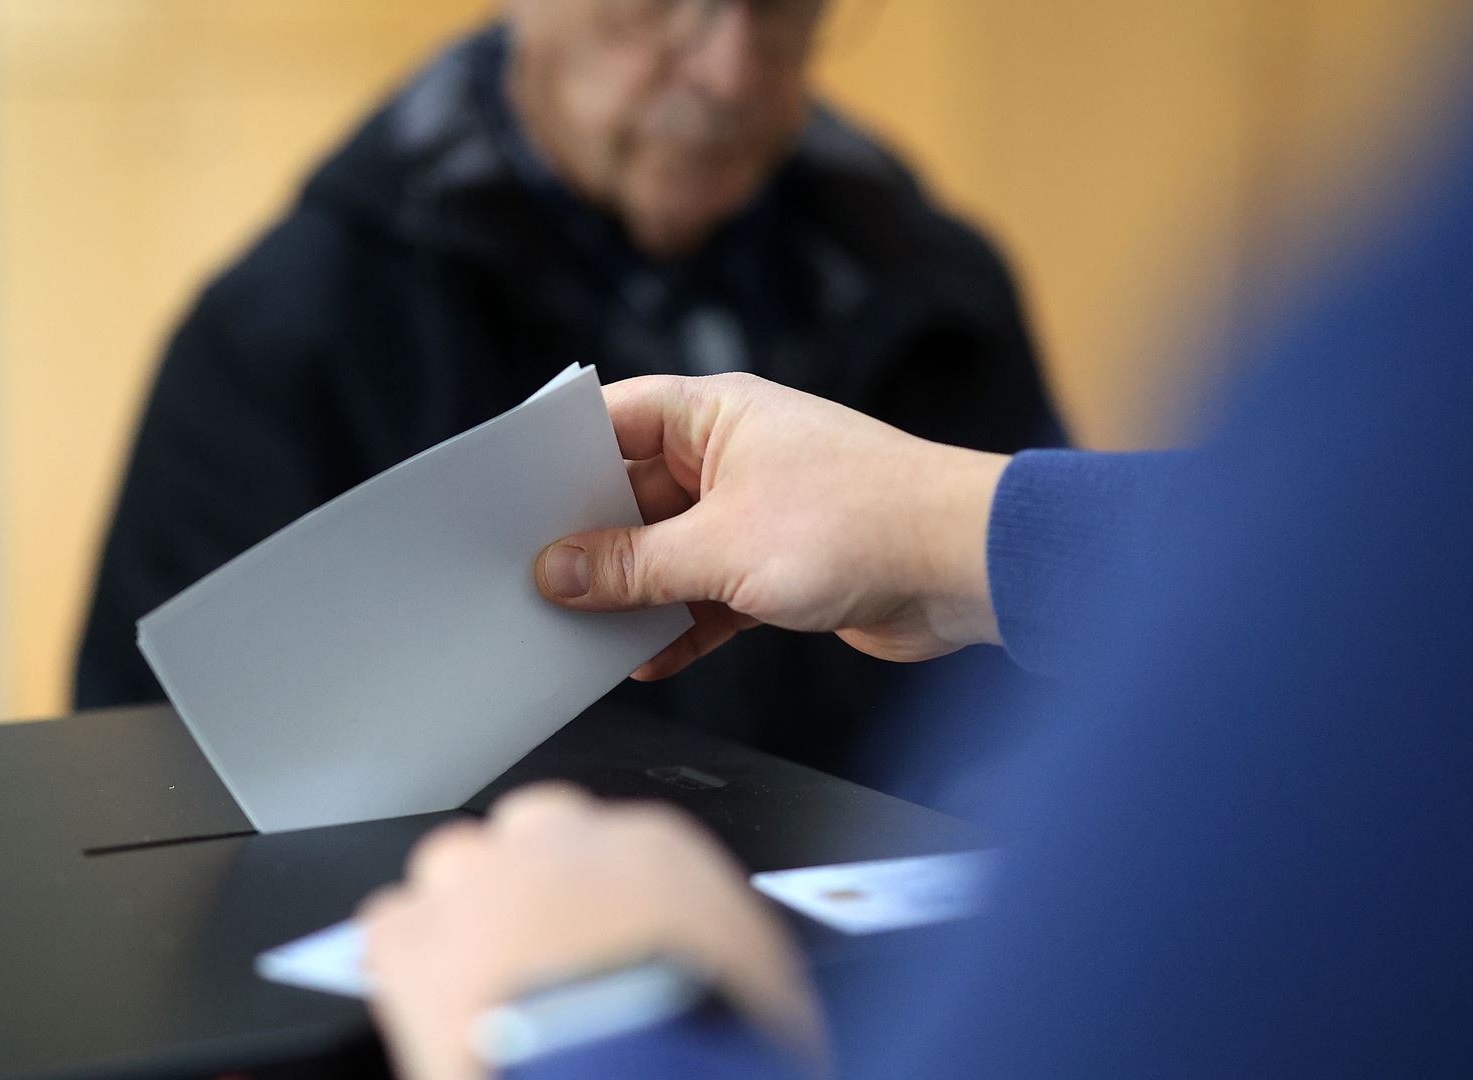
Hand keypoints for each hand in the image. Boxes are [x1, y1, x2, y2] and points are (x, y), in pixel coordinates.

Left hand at [358, 784, 824, 1079]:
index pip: (617, 846)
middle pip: (529, 837)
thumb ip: (728, 954)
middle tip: (543, 961)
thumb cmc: (705, 1032)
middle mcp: (561, 842)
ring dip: (464, 922)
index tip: (604, 942)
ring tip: (484, 992)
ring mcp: (479, 883)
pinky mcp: (413, 941)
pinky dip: (407, 966)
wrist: (636, 1070)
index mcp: (654, 847)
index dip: (603, 903)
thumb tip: (729, 973)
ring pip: (453, 870)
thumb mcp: (761, 988)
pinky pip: (392, 929)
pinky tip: (432, 1010)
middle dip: (530, 890)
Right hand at [536, 373, 1009, 678]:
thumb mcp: (721, 547)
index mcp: (714, 414)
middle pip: (633, 492)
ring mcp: (756, 510)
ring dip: (634, 592)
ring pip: (669, 550)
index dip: (558, 456)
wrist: (964, 567)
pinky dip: (679, 624)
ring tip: (576, 631)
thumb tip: (557, 572)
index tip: (508, 499)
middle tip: (531, 580)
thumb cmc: (859, 521)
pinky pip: (708, 593)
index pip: (612, 418)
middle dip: (589, 540)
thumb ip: (633, 565)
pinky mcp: (780, 566)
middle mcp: (732, 453)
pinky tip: (645, 660)